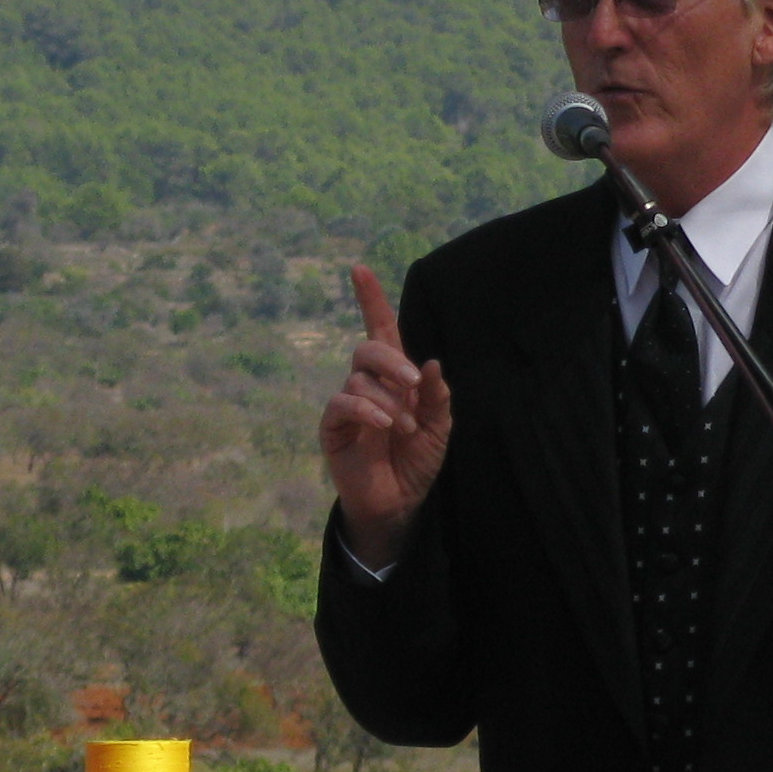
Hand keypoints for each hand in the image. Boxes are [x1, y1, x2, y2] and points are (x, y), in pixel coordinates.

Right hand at [316, 266, 452, 569]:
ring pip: (358, 378)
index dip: (371, 300)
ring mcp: (349, 403)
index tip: (359, 269)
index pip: (381, 330)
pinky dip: (365, 409)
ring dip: (388, 399)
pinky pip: (342, 403)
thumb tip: (432, 363)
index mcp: (395, 376)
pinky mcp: (333, 426)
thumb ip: (437, 396)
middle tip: (414, 383)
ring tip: (405, 426)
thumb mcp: (439, 427)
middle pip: (369, 348)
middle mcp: (368, 383)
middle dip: (393, 360)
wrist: (399, 502)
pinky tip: (382, 424)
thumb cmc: (417, 460)